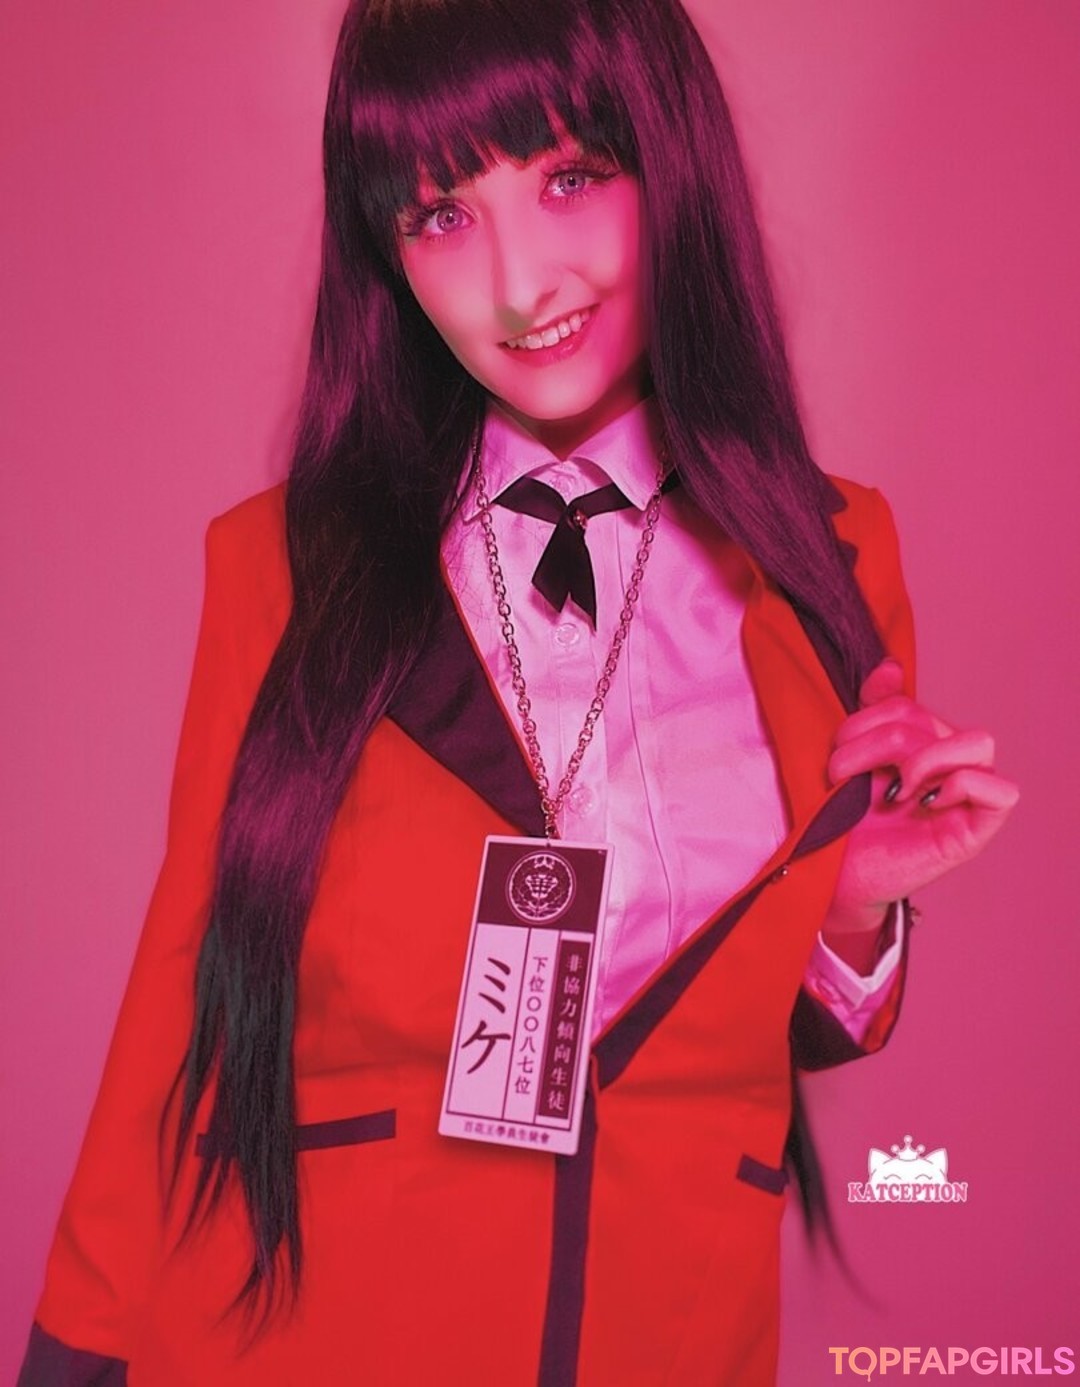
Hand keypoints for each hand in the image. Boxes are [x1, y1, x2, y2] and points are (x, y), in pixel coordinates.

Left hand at [821, 657, 1019, 944]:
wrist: (827, 874)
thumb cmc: (840, 822)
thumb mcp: (850, 758)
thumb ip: (872, 713)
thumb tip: (891, 667)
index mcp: (915, 744)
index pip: (906, 705)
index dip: (869, 716)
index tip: (837, 746)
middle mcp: (945, 764)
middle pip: (928, 720)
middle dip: (875, 740)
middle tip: (840, 772)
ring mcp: (965, 796)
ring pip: (976, 742)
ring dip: (922, 757)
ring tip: (890, 789)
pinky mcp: (975, 829)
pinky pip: (1000, 791)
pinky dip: (962, 785)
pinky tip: (923, 802)